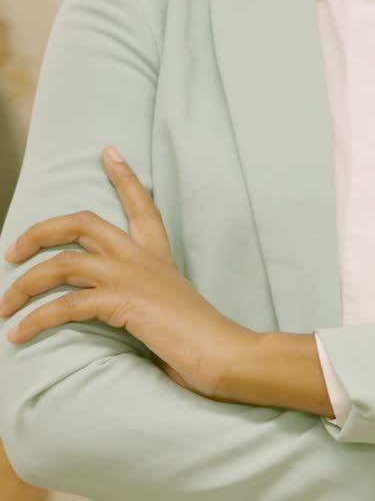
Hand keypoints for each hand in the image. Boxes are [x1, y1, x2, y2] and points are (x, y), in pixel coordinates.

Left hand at [0, 146, 257, 401]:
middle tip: (14, 249)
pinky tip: (19, 334)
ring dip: (24, 284)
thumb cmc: (199, 340)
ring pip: (63, 263)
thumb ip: (144, 298)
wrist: (222, 352)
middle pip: (83, 222)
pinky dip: (36, 319)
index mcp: (157, 254)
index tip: (109, 152)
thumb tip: (121, 310)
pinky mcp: (122, 302)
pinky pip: (66, 305)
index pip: (141, 205)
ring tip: (3, 306)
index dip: (124, 177)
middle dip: (41, 231)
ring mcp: (130, 276)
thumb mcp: (168, 307)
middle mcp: (141, 257)